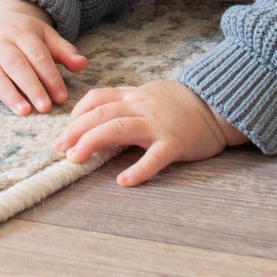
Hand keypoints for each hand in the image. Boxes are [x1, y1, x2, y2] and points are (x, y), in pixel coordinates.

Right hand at [0, 0, 87, 115]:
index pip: (38, 56)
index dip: (50, 76)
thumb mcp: (46, 37)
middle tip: (45, 107)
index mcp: (22, 32)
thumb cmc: (27, 36)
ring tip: (23, 111)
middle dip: (33, 87)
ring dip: (8, 94)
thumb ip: (64, 51)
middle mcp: (0, 40)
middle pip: (18, 65)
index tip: (61, 96)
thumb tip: (83, 64)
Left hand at [52, 79, 248, 186]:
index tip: (63, 133)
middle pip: (102, 114)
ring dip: (93, 142)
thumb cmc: (183, 105)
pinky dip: (138, 169)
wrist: (218, 107)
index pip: (98, 99)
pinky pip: (154, 156)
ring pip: (120, 128)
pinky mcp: (176, 143)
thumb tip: (97, 119)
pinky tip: (123, 181)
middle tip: (58, 150)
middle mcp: (143, 106)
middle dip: (75, 130)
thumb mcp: (152, 95)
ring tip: (75, 159)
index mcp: (136, 96)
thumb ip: (128, 104)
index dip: (77, 114)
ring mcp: (159, 124)